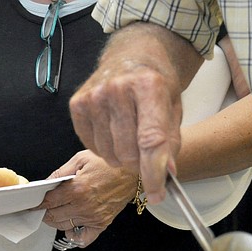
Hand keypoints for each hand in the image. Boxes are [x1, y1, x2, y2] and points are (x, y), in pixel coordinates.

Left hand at [37, 150, 137, 246]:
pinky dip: (73, 235)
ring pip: (63, 227)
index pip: (48, 202)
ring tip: (56, 211)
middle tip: (42, 207)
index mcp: (77, 189)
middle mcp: (84, 206)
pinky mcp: (101, 224)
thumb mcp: (81, 159)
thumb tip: (44, 184)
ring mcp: (93, 217)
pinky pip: (82, 239)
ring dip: (56, 221)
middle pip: (52, 217)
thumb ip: (61, 172)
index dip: (37, 203)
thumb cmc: (109, 164)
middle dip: (44, 212)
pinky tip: (71, 225)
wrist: (133, 173)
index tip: (32, 204)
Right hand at [69, 23, 200, 204]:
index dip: (154, 172)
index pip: (151, 140)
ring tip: (130, 138)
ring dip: (122, 157)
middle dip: (140, 164)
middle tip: (146, 155)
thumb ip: (170, 142)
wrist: (132, 54)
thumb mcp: (174, 108)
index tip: (157, 194)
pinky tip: (114, 132)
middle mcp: (117, 88)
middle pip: (129, 152)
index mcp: (149, 86)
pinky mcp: (77, 104)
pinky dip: (106, 149)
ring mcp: (94, 96)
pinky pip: (92, 146)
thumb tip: (165, 175)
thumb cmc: (156, 84)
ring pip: (109, 154)